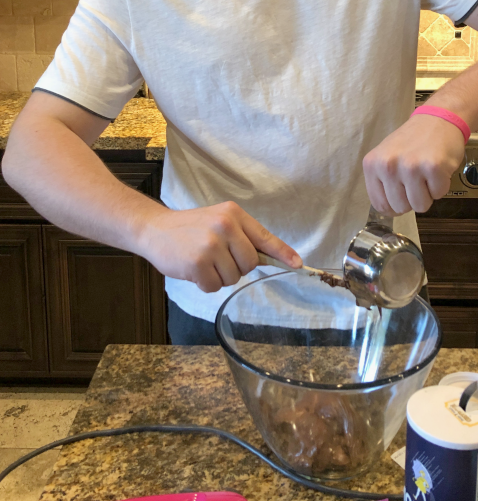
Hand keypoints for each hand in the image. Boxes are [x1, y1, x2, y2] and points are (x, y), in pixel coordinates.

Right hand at [140, 201, 301, 292]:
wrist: (155, 229)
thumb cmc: (191, 228)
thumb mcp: (219, 222)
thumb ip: (242, 237)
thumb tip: (272, 259)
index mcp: (233, 214)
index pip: (264, 236)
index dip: (282, 253)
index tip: (298, 264)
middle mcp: (225, 226)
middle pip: (250, 263)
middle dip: (236, 267)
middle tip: (217, 258)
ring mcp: (211, 244)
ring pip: (233, 277)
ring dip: (219, 276)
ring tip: (203, 261)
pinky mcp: (197, 263)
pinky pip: (214, 287)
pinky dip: (204, 284)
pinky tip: (193, 270)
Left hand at [363, 116, 464, 214]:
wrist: (438, 119)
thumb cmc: (412, 141)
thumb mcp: (386, 157)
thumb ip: (382, 183)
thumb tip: (388, 210)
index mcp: (372, 164)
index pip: (380, 205)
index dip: (394, 206)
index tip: (402, 195)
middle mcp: (388, 166)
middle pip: (400, 208)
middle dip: (412, 199)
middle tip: (417, 179)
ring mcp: (410, 166)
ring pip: (420, 206)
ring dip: (428, 194)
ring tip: (426, 173)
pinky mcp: (433, 167)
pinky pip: (438, 195)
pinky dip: (441, 186)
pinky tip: (437, 168)